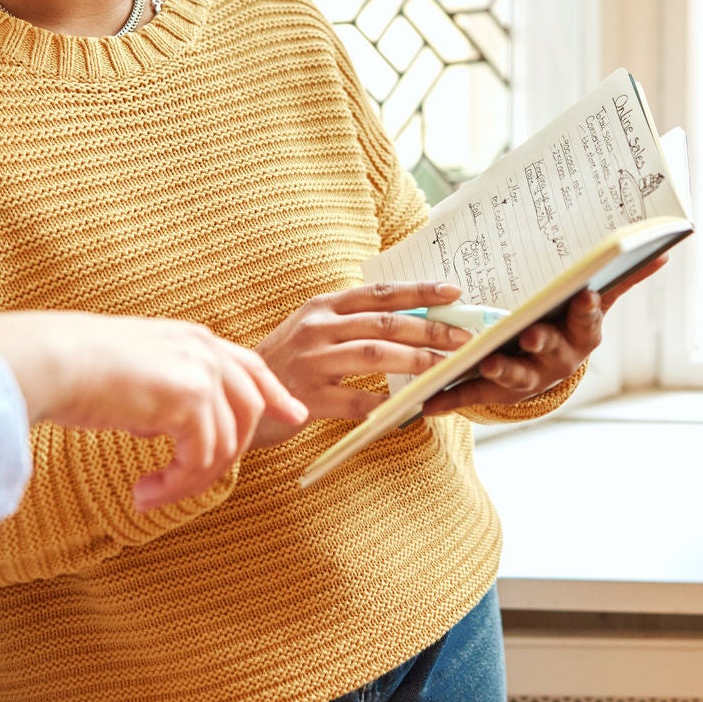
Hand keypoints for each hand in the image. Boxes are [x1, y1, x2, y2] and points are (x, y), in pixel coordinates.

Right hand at [0, 312, 305, 510]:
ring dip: (190, 481)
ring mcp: (203, 373)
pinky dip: (177, 484)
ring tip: (150, 495)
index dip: (275, 394)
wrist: (54, 360)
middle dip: (228, 456)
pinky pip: (202, 458)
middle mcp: (205, 351)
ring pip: (227, 443)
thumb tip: (161, 427)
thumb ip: (161, 392)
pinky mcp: (192, 401)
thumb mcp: (133, 371)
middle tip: (185, 487)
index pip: (249, 366)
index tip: (294, 416)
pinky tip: (145, 491)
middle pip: (249, 411)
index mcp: (193, 339)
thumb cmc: (75, 367)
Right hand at [249, 281, 474, 447]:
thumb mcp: (311, 330)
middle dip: (430, 330)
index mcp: (322, 307)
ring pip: (376, 355)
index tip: (453, 292)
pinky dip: (390, 405)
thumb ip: (351, 323)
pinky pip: (359, 401)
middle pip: (385, 323)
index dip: (419, 291)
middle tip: (465, 339)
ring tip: (448, 369)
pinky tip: (414, 409)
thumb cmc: (284, 363)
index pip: (380, 293)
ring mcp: (311, 362)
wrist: (238, 395)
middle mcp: (317, 328)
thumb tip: (408, 321)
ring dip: (418, 362)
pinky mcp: (308, 397)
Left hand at [419, 255, 667, 417]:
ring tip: (486, 360)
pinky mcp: (496, 393)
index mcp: (582, 335)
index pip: (589, 321)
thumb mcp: (594, 304)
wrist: (546, 372)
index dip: (587, 310)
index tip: (585, 294)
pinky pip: (472, 395)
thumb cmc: (568, 325)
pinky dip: (449, 399)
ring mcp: (527, 380)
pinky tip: (426, 402)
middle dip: (541, 341)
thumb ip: (623, 278)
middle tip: (530, 332)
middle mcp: (557, 361)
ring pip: (514, 375)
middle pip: (551, 351)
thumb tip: (663, 249)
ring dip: (500, 368)